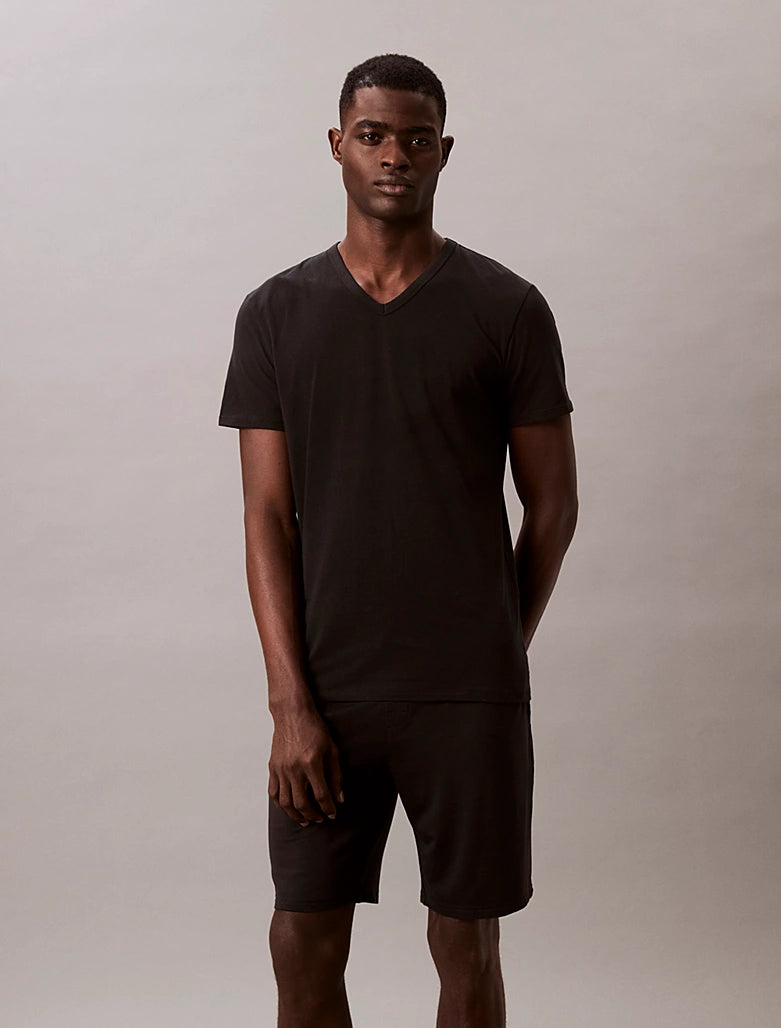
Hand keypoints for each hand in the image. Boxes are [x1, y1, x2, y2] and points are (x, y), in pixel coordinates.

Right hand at [268, 705, 344, 825]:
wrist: (292, 713)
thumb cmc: (314, 728)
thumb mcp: (331, 749)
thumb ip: (336, 775)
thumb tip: (339, 798)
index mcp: (311, 763)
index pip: (321, 795)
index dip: (328, 808)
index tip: (333, 814)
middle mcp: (294, 768)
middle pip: (302, 803)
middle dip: (312, 815)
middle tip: (320, 819)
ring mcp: (281, 769)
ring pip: (285, 802)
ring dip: (295, 815)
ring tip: (305, 819)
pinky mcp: (272, 767)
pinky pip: (274, 792)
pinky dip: (281, 804)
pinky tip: (289, 807)